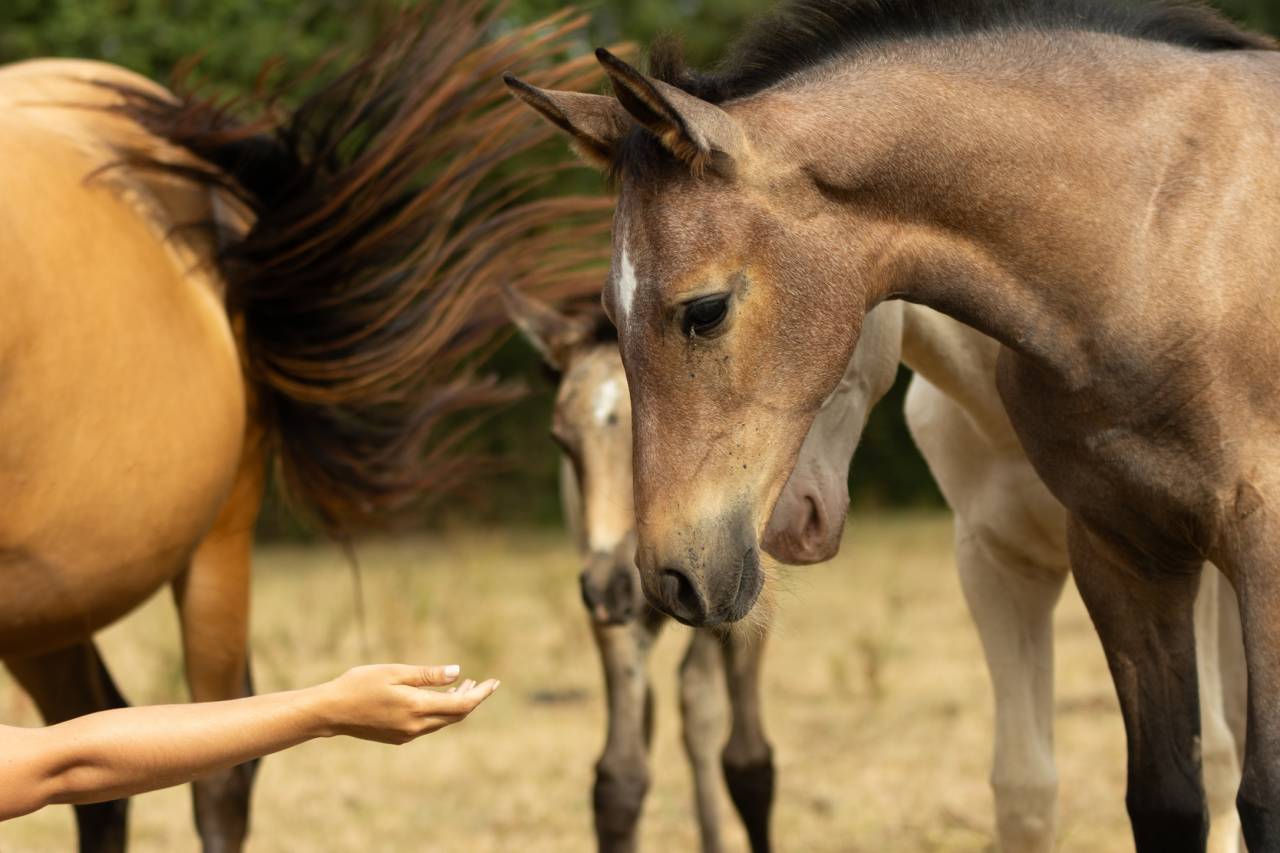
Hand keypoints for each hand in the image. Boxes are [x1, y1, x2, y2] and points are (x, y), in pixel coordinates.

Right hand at [314, 664, 498, 743]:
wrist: (331, 711)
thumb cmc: (360, 684)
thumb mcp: (395, 672)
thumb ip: (428, 675)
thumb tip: (458, 673)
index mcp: (417, 708)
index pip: (461, 705)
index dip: (480, 694)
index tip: (495, 683)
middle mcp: (416, 726)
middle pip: (455, 716)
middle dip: (472, 699)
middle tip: (482, 682)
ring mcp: (407, 734)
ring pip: (442, 721)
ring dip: (455, 705)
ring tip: (463, 686)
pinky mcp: (399, 737)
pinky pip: (428, 725)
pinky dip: (440, 712)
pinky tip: (439, 698)